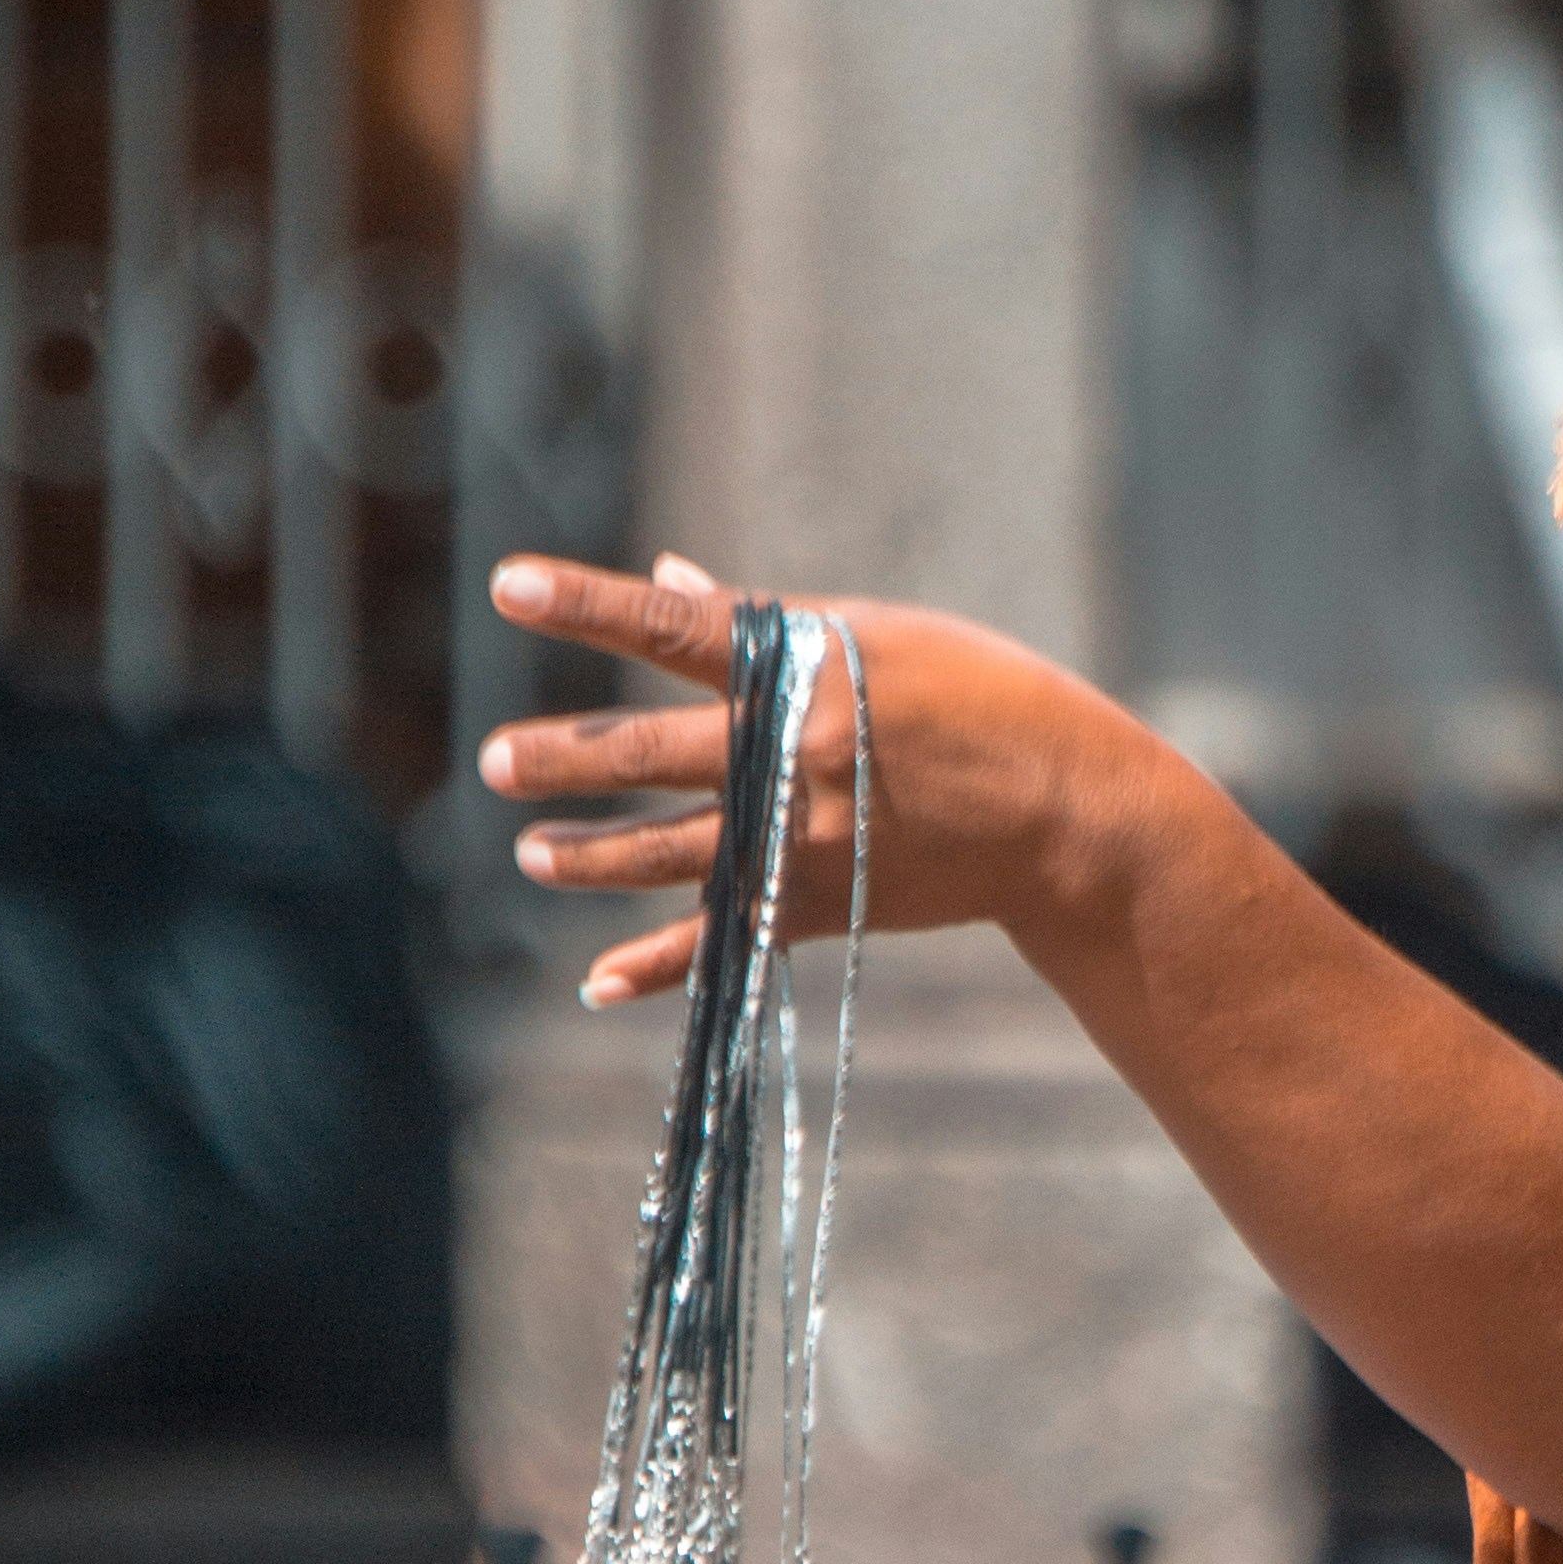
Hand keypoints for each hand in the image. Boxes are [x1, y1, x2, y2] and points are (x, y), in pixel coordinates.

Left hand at [480, 553, 1162, 1006]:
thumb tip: (667, 582)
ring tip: (532, 853)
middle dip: (562, 761)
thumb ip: (763, 623)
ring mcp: (802, 843)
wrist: (1067, 813)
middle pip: (647, 759)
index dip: (583, 605)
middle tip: (495, 764)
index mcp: (804, 672)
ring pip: (667, 854)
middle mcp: (791, 759)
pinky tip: (596, 981)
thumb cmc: (981, 697)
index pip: (668, 630)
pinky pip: (720, 942)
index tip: (506, 584)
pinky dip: (656, 966)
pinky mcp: (820, 906)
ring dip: (590, 858)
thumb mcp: (878, 635)